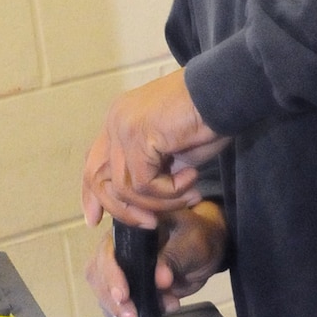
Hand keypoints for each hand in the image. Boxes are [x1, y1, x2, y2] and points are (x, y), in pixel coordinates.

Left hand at [81, 67, 229, 227]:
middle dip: (121, 210)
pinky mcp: (137, 135)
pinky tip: (191, 178)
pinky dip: (169, 190)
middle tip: (151, 224)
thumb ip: (154, 172)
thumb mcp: (174, 153)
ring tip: (189, 194)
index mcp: (120, 120)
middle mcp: (115, 120)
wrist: (225, 92)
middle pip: (98, 178)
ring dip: (160, 201)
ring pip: (125, 187)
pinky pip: (143, 182)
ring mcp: (123, 126)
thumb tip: (145, 204)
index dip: (91, 194)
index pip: (93, 162)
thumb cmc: (208, 118)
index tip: (94, 220)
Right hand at [86, 202, 228, 316]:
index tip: (122, 295)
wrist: (206, 250)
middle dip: (112, 300)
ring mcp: (122, 269)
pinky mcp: (129, 287)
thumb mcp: (191, 241)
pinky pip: (118, 304)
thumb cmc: (198, 236)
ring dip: (119, 311)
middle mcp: (118, 248)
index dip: (111, 273)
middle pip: (99, 274)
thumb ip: (175, 258)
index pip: (108, 250)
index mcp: (129, 229)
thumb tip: (160, 279)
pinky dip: (128, 315)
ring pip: (105, 292)